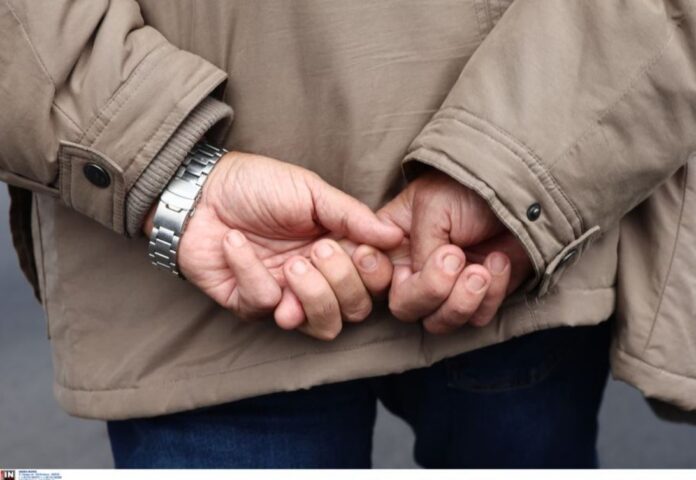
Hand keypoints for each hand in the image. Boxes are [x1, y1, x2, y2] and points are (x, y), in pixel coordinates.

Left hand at [144, 151, 402, 339]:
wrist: (201, 188)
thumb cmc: (257, 185)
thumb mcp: (310, 191)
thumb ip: (351, 215)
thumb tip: (395, 236)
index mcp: (338, 250)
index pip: (374, 283)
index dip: (374, 276)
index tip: (360, 251)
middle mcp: (317, 279)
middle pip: (354, 311)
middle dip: (341, 283)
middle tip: (317, 250)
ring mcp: (285, 295)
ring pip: (321, 326)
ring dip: (313, 296)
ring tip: (292, 264)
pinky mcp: (249, 304)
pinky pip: (265, 305)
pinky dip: (251, 272)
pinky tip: (235, 243)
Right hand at [378, 169, 532, 333]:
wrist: (522, 193)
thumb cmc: (468, 188)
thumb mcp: (432, 207)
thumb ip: (419, 249)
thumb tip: (419, 279)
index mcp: (391, 244)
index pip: (369, 277)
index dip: (376, 278)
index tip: (403, 264)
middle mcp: (413, 270)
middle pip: (404, 307)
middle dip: (431, 290)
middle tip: (456, 258)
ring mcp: (446, 288)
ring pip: (438, 322)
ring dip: (462, 299)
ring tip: (481, 269)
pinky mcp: (478, 298)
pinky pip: (476, 318)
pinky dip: (491, 295)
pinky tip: (498, 261)